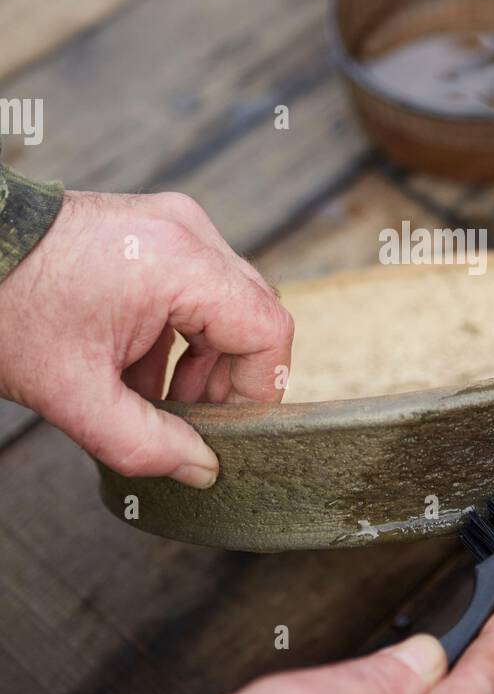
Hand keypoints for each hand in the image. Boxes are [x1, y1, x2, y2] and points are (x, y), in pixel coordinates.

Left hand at [0, 190, 292, 485]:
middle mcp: (186, 232)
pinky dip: (179, 332)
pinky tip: (137, 368)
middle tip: (188, 422)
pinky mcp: (151, 229)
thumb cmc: (6, 309)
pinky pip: (195, 285)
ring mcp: (170, 223)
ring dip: (202, 358)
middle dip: (227, 377)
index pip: (267, 329)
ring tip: (155, 399)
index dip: (257, 388)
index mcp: (178, 263)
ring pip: (225, 302)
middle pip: (251, 314)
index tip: (226, 428)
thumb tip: (202, 469)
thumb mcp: (73, 394)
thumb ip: (146, 443)